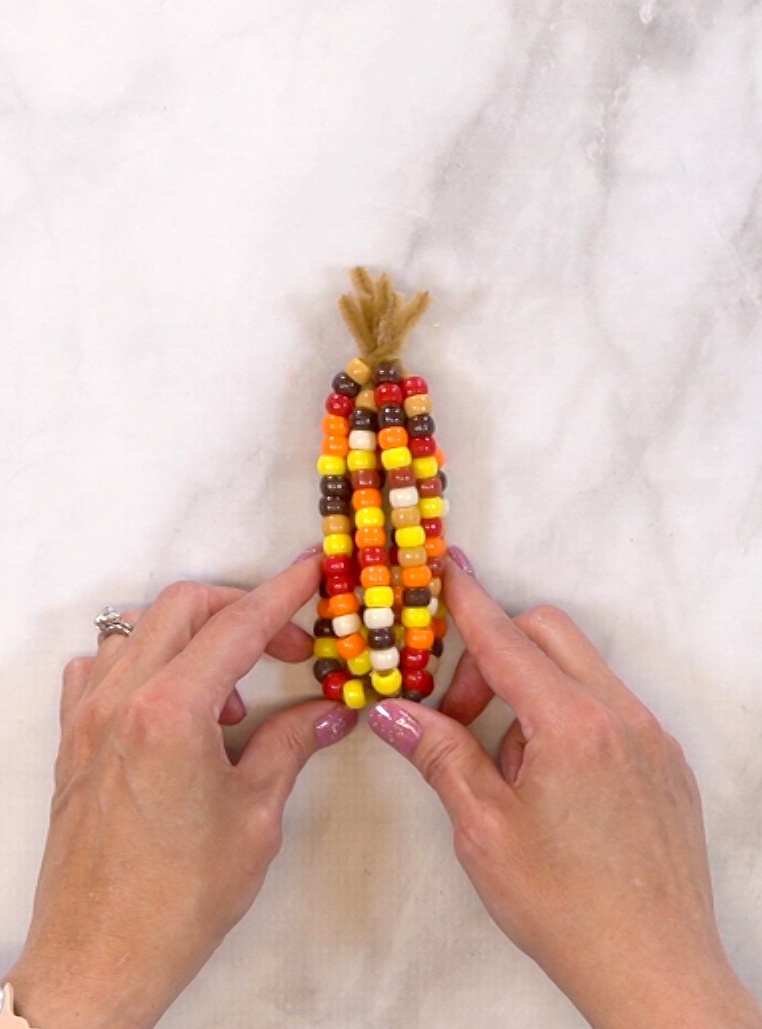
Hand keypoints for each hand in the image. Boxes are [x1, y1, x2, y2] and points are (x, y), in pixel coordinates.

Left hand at [5, 554, 356, 1028]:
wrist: (99, 957)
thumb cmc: (175, 899)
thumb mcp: (254, 816)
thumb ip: (292, 746)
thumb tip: (329, 713)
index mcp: (170, 712)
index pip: (237, 625)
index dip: (284, 592)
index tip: (312, 571)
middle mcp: (121, 701)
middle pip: (183, 606)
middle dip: (242, 606)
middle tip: (287, 642)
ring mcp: (88, 717)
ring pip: (139, 629)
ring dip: (192, 635)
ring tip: (229, 691)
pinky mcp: (73, 741)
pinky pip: (101, 667)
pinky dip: (141, 660)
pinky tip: (168, 700)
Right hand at [369, 554, 761, 1028]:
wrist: (656, 969)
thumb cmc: (568, 907)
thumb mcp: (484, 829)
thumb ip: (440, 755)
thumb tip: (394, 712)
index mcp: (572, 725)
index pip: (506, 638)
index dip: (468, 600)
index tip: (446, 569)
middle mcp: (620, 716)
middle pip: (549, 635)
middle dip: (496, 653)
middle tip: (460, 710)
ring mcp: (650, 737)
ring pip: (578, 672)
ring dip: (531, 694)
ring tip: (509, 770)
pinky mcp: (664, 762)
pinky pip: (607, 709)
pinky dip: (566, 721)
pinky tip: (550, 786)